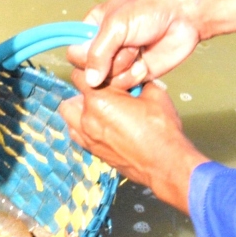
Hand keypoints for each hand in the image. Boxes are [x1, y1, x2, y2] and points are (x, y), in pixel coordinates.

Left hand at [60, 72, 208, 212]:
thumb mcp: (155, 94)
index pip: (79, 77)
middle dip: (81, 96)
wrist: (166, 164)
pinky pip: (79, 136)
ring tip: (100, 112)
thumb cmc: (161, 129)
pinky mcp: (94, 153)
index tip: (103, 75)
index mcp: (99, 101)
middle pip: (69, 101)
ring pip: (70, 120)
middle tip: (101, 95)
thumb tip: (138, 78)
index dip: (90, 72)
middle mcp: (87, 120)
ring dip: (80, 114)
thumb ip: (140, 82)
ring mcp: (88, 139)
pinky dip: (84, 129)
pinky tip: (103, 128)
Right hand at [67, 0, 205, 89]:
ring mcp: (120, 62)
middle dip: (108, 62)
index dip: (83, 58)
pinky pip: (124, 86)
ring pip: (107, 82)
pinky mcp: (135, 74)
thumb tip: (89, 80)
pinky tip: (144, 64)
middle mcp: (104, 47)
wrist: (184, 18)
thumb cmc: (150, 10)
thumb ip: (98, 52)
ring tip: (138, 51)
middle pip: (90, 71)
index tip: (99, 52)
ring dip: (123, 69)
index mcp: (94, 28)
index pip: (75, 51)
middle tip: (126, 46)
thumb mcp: (117, 25)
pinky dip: (133, 77)